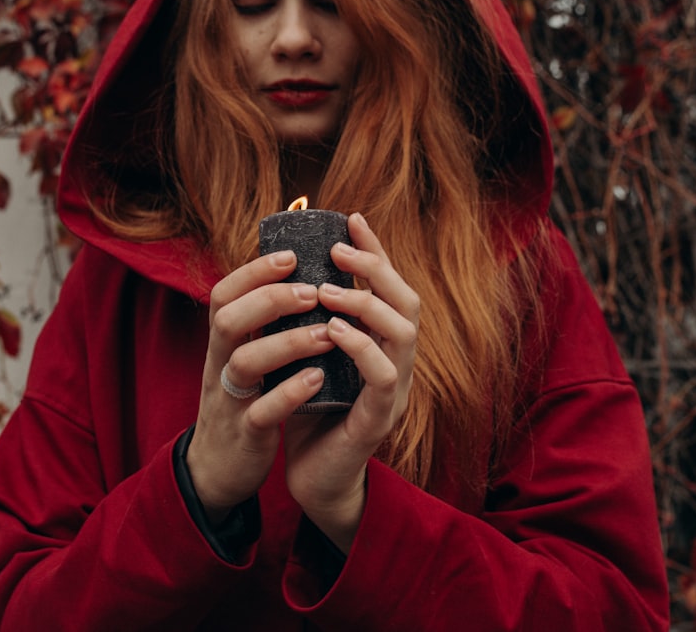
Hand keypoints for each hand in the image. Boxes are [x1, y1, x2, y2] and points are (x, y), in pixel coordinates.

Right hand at [186, 249, 335, 522]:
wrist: (217, 468)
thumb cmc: (242, 400)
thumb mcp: (242, 356)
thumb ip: (260, 323)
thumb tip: (294, 275)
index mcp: (223, 343)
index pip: (225, 294)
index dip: (254, 271)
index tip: (292, 256)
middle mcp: (220, 364)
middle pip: (227, 319)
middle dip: (270, 299)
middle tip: (313, 291)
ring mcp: (229, 400)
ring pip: (245, 363)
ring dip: (288, 343)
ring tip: (328, 332)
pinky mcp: (245, 434)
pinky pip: (262, 412)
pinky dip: (289, 392)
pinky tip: (318, 379)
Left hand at [283, 212, 418, 550]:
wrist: (312, 478)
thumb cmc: (310, 410)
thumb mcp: (308, 353)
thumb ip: (310, 318)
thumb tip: (288, 268)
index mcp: (381, 343)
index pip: (389, 286)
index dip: (375, 249)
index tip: (350, 217)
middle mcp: (397, 362)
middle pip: (408, 301)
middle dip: (376, 268)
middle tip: (338, 251)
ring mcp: (393, 391)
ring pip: (404, 333)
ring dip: (367, 304)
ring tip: (329, 290)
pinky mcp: (378, 419)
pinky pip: (383, 376)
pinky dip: (360, 347)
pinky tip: (333, 332)